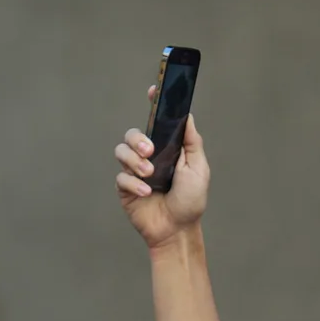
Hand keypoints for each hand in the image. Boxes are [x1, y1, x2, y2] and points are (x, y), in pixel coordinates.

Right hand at [116, 103, 209, 249]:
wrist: (177, 230)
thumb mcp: (198, 169)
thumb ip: (192, 142)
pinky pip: (121, 177)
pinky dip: (133, 183)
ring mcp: (135, 171)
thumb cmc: (190, 201)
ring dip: (134, 160)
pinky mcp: (126, 188)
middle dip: (138, 138)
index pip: (157, 121)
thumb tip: (187, 115)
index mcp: (167, 148)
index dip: (154, 104)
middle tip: (149, 150)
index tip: (153, 90)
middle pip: (133, 134)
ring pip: (121, 151)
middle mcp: (149, 156)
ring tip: (149, 174)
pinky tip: (146, 193)